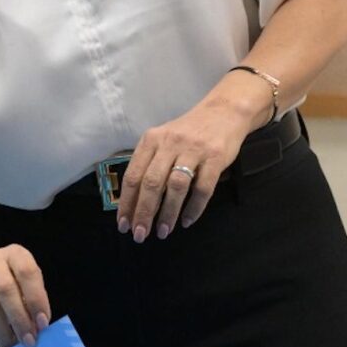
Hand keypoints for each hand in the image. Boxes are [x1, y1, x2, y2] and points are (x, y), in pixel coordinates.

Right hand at [0, 244, 49, 346]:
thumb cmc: (4, 282)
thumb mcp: (22, 284)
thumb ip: (30, 301)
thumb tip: (37, 328)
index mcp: (15, 254)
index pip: (27, 273)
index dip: (36, 299)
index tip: (42, 323)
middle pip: (5, 289)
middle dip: (19, 319)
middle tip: (29, 341)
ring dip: (2, 330)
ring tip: (12, 344)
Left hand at [116, 99, 253, 241]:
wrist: (223, 112)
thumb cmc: (187, 132)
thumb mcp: (162, 140)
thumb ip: (148, 163)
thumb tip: (132, 201)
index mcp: (150, 141)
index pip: (133, 176)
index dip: (127, 202)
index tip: (123, 224)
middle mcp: (169, 144)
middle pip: (151, 184)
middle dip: (144, 212)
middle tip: (140, 235)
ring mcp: (193, 150)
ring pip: (176, 187)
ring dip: (168, 213)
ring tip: (163, 231)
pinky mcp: (215, 158)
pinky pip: (203, 188)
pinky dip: (194, 207)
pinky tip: (188, 221)